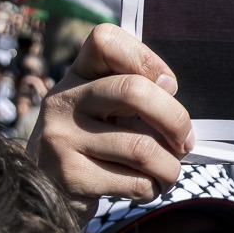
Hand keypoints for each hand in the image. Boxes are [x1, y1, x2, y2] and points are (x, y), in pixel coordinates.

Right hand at [29, 25, 192, 200]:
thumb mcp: (104, 109)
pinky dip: (153, 188)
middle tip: (186, 141)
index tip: (168, 86)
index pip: (106, 40)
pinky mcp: (70, 177)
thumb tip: (168, 87)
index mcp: (76, 75)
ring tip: (169, 171)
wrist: (46, 192)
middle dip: (175, 119)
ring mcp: (61, 139)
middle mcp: (63, 101)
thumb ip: (134, 93)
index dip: (147, 58)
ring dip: (170, 165)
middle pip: (134, 91)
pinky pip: (134, 181)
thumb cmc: (93, 144)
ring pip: (141, 147)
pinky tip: (148, 187)